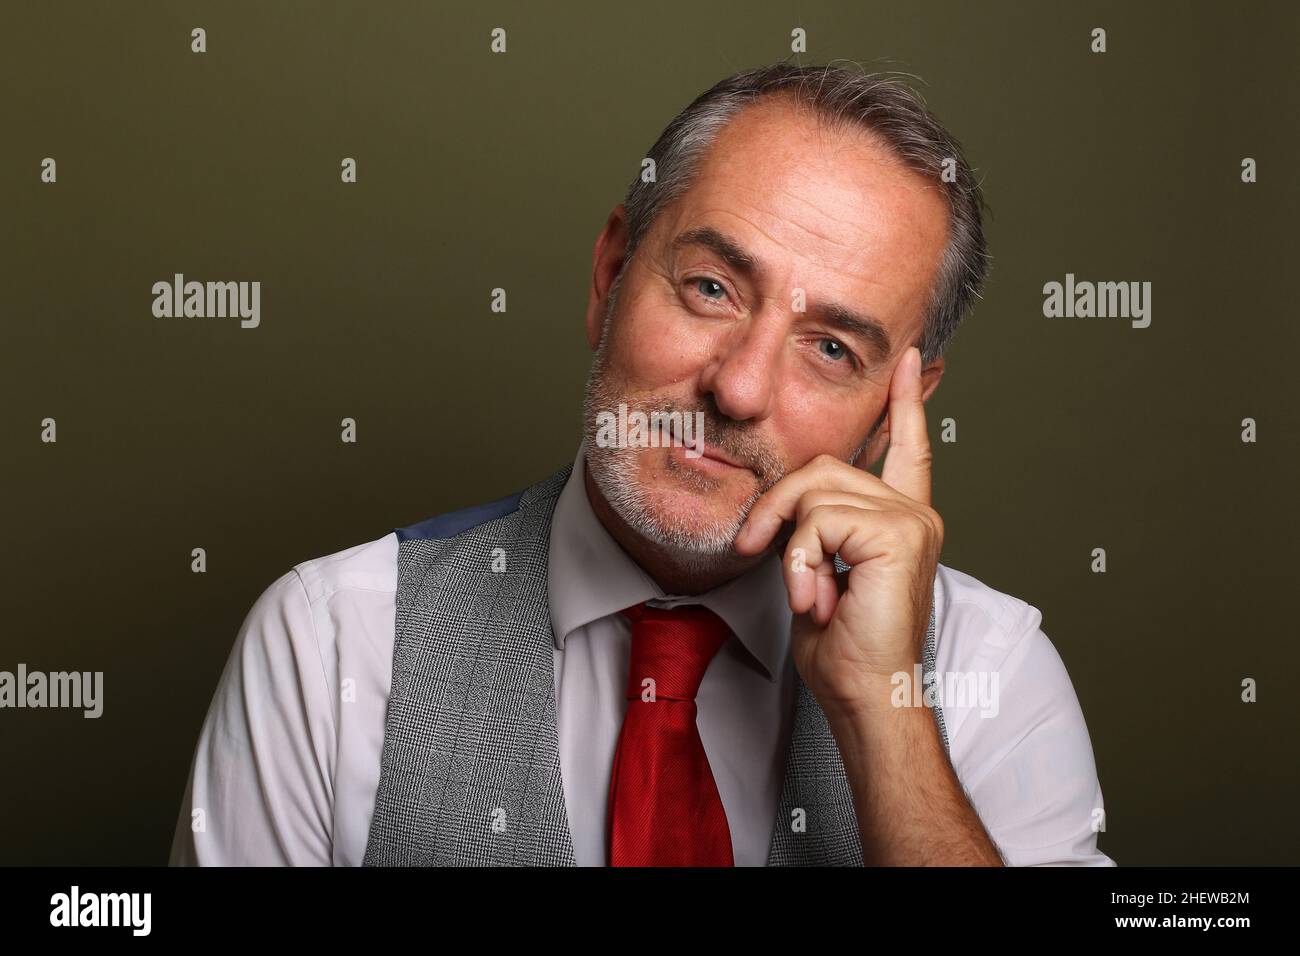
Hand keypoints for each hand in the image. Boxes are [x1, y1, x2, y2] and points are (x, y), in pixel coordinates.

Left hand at [733, 346, 942, 717]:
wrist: (865, 693)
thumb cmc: (842, 646)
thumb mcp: (819, 572)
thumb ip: (816, 529)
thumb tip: (793, 505)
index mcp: (900, 518)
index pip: (907, 448)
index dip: (907, 402)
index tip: (911, 360)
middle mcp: (913, 512)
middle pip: (824, 466)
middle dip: (776, 506)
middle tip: (754, 549)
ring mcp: (911, 520)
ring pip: (815, 492)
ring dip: (789, 545)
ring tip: (806, 592)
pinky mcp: (898, 533)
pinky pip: (818, 520)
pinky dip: (800, 561)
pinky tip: (816, 597)